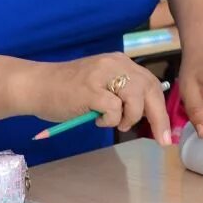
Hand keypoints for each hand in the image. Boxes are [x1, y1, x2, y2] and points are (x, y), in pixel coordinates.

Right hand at [33, 54, 171, 144]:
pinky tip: (96, 119)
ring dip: (129, 118)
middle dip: (158, 118)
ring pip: (135, 99)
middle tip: (162, 139)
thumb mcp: (101, 85)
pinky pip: (114, 110)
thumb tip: (148, 114)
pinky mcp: (90, 90)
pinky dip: (109, 120)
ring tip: (113, 122)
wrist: (35, 85)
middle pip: (150, 90)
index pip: (151, 83)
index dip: (161, 108)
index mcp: (120, 62)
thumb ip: (122, 93)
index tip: (167, 130)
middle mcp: (115, 63)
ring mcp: (102, 75)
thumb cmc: (67, 90)